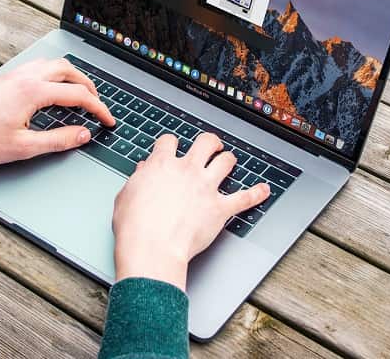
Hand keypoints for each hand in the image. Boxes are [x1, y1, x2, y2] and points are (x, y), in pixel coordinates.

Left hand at [0, 57, 114, 163]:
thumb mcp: (23, 147)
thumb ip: (58, 140)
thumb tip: (82, 135)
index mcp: (34, 92)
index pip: (78, 96)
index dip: (98, 109)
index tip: (108, 121)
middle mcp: (25, 77)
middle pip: (68, 71)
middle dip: (88, 86)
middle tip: (97, 104)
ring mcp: (14, 75)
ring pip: (52, 64)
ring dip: (71, 76)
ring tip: (78, 94)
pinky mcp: (5, 79)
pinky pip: (38, 67)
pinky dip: (54, 75)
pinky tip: (51, 90)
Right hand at [112, 132, 269, 290]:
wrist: (152, 248)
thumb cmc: (135, 226)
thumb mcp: (125, 195)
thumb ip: (138, 179)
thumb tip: (144, 170)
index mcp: (162, 165)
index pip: (170, 141)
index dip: (171, 143)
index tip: (172, 148)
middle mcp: (187, 170)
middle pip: (205, 142)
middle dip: (210, 143)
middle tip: (210, 147)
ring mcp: (206, 188)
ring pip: (226, 161)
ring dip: (228, 160)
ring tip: (228, 161)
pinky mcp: (220, 209)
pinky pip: (245, 198)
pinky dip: (256, 194)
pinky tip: (264, 190)